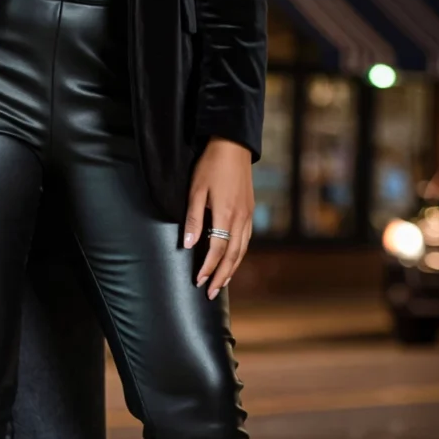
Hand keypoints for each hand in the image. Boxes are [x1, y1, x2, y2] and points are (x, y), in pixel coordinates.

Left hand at [183, 137, 253, 299]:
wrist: (233, 145)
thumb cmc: (210, 166)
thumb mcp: (196, 190)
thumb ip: (193, 219)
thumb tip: (188, 244)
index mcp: (225, 214)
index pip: (217, 250)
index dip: (208, 267)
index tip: (199, 281)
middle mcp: (240, 218)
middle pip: (232, 255)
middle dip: (221, 275)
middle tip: (210, 293)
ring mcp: (248, 215)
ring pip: (242, 250)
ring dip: (232, 269)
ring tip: (222, 283)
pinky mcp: (250, 210)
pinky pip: (246, 239)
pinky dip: (240, 254)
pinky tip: (233, 260)